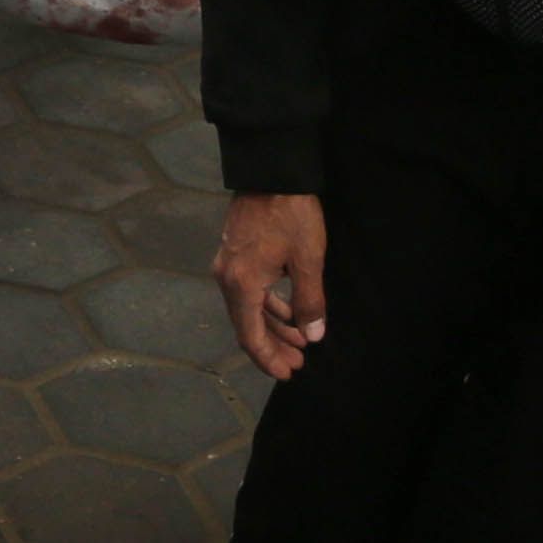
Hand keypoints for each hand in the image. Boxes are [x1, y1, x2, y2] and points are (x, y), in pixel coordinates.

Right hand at [213, 192, 326, 383]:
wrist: (271, 169)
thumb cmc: (291, 214)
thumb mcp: (307, 260)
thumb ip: (309, 301)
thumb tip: (314, 335)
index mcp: (241, 285)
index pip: (250, 335)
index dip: (268, 359)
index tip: (288, 374)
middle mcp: (228, 278)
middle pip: (248, 324)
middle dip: (274, 346)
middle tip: (300, 362)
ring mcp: (229, 264)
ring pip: (250, 307)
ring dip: (275, 325)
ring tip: (302, 338)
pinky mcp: (236, 252)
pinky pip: (250, 289)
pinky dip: (269, 304)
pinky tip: (290, 310)